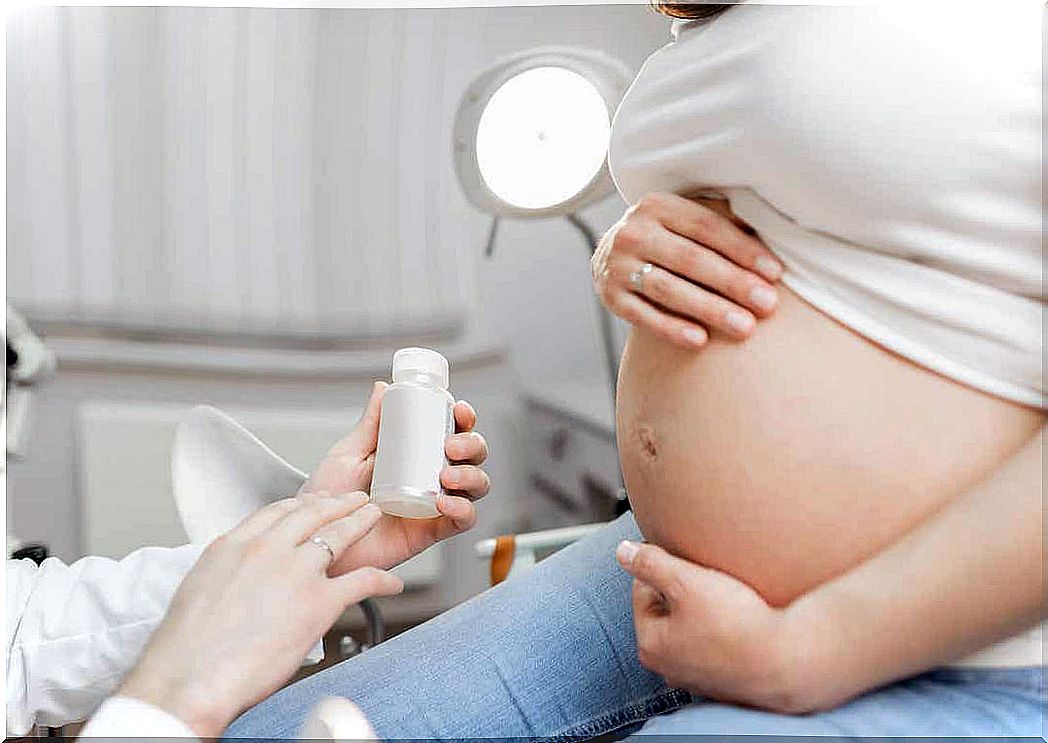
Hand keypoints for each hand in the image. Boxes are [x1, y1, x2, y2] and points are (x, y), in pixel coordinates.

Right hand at [119, 491, 403, 736]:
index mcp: (234, 545)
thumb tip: (242, 580)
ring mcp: (295, 573)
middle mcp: (267, 550)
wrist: (187, 678)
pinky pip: (362, 582)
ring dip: (361, 523)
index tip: (315, 500)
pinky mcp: (318, 603)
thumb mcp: (199, 588)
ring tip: (373, 517)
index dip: (302, 503)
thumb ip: (229, 572)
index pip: (277, 511)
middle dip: (338, 503)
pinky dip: (382, 580)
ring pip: (339, 536)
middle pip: (312, 515)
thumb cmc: (186, 648)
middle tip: (354, 499)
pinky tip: (392, 583)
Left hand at [301, 382, 490, 572]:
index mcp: (415, 452)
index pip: (450, 430)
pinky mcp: (432, 531)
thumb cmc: (329, 498)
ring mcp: (434, 503)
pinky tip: (446, 503)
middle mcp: (430, 476)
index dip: (463, 418)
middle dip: (472, 444)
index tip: (459, 410)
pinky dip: (463, 510)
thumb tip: (383, 387)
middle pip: (471, 455)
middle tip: (450, 445)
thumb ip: (370, 424)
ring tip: (447, 475)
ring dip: (471, 475)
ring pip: (476, 485)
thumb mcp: (349, 454)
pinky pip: (463, 521)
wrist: (317, 537)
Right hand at [592, 192, 783, 347]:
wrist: (612, 257)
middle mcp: (632, 232)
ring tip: (744, 327)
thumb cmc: (670, 239)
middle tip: (768, 304)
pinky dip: (672, 328)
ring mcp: (617, 266)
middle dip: (732, 282)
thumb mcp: (688, 221)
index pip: (706, 226)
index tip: (775, 273)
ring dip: (709, 308)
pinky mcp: (610, 297)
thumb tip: (778, 228)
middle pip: (689, 259)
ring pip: (668, 288)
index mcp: (657, 205)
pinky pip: (643, 316)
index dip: (742, 249)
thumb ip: (724, 222)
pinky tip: (701, 341)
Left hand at [616, 540, 816, 713]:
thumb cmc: (736, 624)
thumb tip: (622, 551)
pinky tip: (739, 619)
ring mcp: (696, 677)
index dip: (666, 568)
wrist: (789, 663)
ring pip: (691, 626)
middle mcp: (668, 668)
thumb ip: (650, 563)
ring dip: (703, 609)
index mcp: (650, 644)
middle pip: (666, 610)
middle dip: (683, 590)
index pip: (643, 590)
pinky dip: (722, 629)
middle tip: (710, 580)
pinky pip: (714, 643)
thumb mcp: (686, 582)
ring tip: (727, 598)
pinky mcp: (724, 680)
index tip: (690, 562)